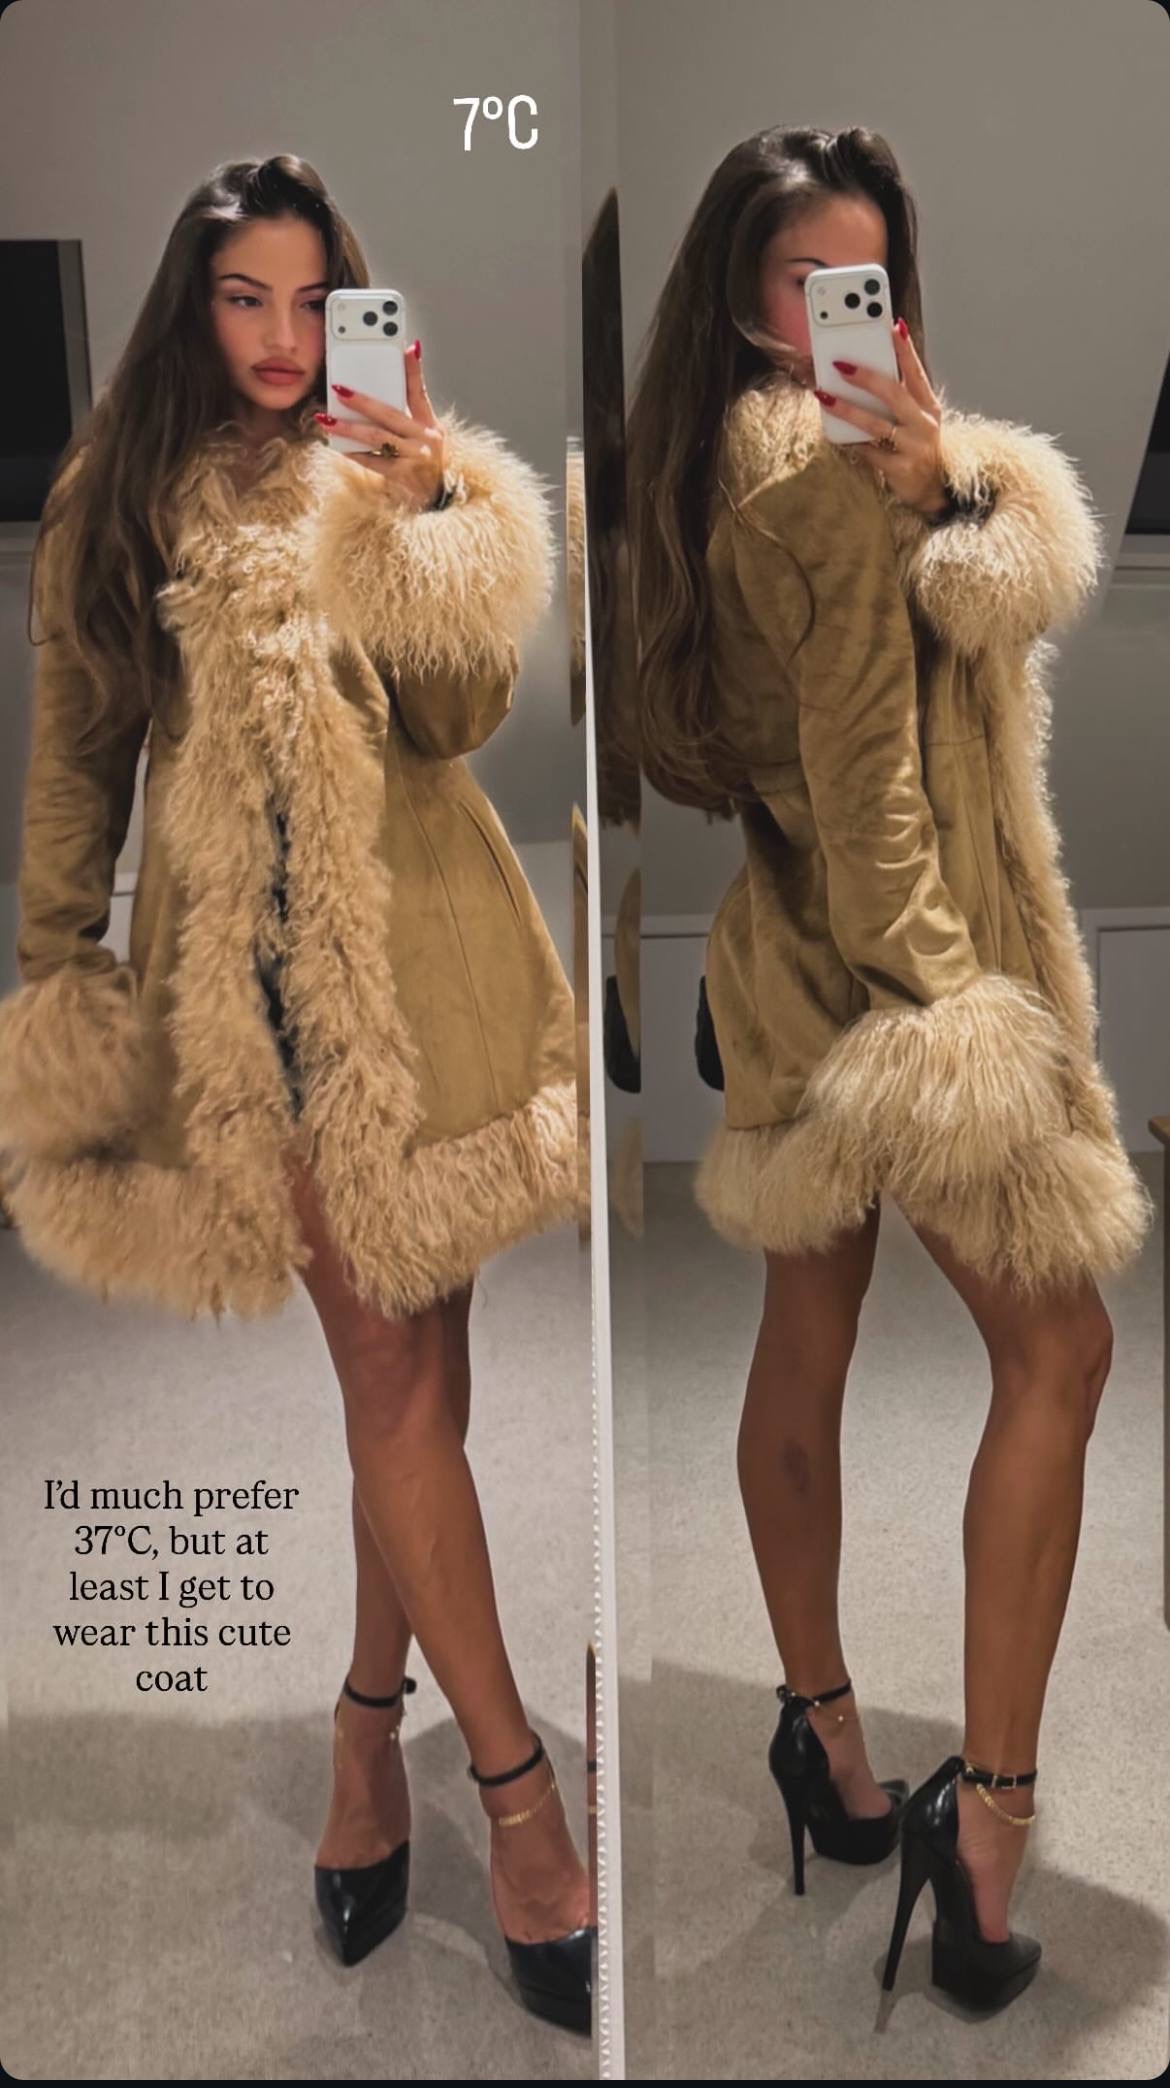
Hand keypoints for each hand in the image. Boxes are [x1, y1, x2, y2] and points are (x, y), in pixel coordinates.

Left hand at [314, 339, 445, 509]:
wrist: (435, 499)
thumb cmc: (423, 464)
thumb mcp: (424, 436)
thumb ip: (406, 416)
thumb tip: (378, 394)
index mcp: (430, 424)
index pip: (419, 392)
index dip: (414, 369)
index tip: (407, 346)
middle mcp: (426, 439)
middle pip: (390, 414)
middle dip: (362, 400)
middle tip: (339, 389)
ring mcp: (415, 458)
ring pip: (378, 438)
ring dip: (350, 428)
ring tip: (328, 421)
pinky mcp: (403, 476)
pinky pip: (374, 462)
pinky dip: (356, 454)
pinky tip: (339, 447)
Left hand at [813, 318, 948, 517]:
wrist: (933, 489)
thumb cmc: (918, 447)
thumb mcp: (917, 419)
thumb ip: (899, 397)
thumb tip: (864, 372)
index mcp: (928, 406)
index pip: (916, 372)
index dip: (905, 349)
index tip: (892, 326)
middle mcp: (924, 424)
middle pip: (894, 393)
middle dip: (866, 376)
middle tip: (841, 364)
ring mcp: (913, 447)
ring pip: (876, 424)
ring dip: (847, 409)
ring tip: (824, 396)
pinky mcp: (900, 468)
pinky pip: (869, 452)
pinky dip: (850, 442)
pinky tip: (834, 434)